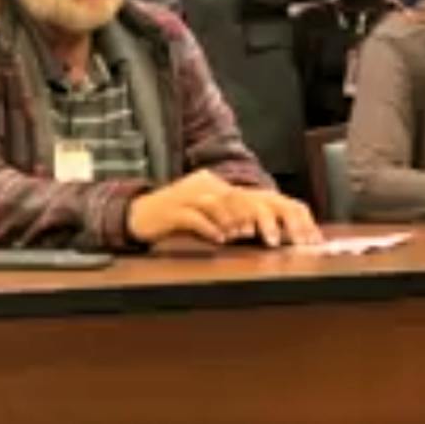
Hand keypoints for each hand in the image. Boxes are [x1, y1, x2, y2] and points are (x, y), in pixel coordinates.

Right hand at [126, 170, 320, 247]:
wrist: (140, 215)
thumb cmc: (177, 219)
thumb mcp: (208, 216)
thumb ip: (232, 218)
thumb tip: (262, 230)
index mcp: (214, 185)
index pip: (248, 195)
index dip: (270, 212)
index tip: (284, 233)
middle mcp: (202, 185)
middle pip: (235, 197)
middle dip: (256, 217)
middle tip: (271, 237)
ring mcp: (185, 196)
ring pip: (215, 203)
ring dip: (232, 221)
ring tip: (244, 235)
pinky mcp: (171, 210)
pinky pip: (193, 216)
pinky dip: (207, 228)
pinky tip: (218, 240)